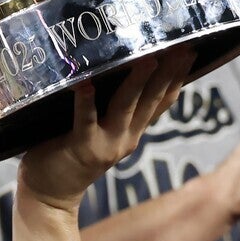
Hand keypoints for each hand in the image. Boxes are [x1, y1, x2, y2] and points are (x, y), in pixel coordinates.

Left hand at [18, 49, 193, 211]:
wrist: (50, 195)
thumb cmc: (69, 154)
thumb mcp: (100, 130)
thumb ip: (111, 109)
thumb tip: (116, 69)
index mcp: (132, 131)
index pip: (161, 101)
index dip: (177, 76)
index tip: (189, 48)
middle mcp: (125, 137)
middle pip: (151, 100)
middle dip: (168, 72)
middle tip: (180, 45)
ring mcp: (105, 144)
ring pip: (125, 108)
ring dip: (136, 82)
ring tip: (147, 59)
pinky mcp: (80, 147)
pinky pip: (84, 121)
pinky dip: (85, 102)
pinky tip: (85, 84)